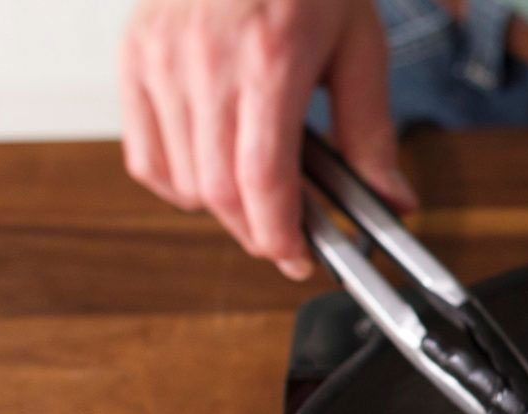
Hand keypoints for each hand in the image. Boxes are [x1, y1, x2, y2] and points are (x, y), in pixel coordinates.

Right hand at [119, 0, 416, 279]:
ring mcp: (159, 59)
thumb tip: (394, 200)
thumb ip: (371, 129)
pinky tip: (214, 173)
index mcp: (269, 56)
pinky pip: (146, 156)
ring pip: (181, 181)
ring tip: (260, 200)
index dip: (278, 233)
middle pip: (218, 190)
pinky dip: (179, 184)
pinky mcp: (133, 57)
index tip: (298, 257)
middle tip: (289, 241)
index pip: (261, 177)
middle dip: (257, 233)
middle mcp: (204, 60)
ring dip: (223, 212)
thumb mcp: (358, 43)